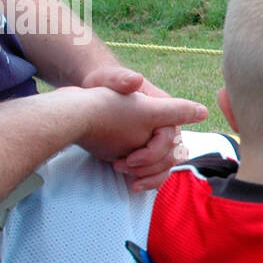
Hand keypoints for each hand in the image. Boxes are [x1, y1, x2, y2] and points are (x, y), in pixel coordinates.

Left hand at [80, 66, 192, 191]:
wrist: (90, 98)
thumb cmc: (102, 85)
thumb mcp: (108, 79)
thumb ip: (121, 79)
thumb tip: (136, 79)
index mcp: (162, 106)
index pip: (170, 136)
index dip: (153, 151)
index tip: (130, 158)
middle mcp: (164, 124)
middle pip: (172, 154)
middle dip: (150, 166)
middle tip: (123, 166)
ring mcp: (157, 138)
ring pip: (168, 165)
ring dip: (150, 176)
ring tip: (128, 179)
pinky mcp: (148, 150)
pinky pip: (158, 170)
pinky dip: (149, 180)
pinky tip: (133, 184)